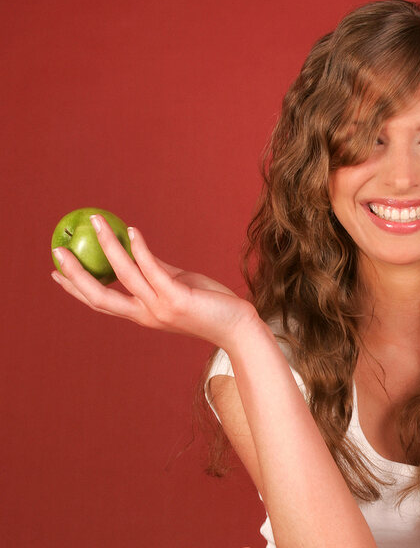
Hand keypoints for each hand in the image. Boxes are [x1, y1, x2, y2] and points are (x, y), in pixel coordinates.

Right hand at [51, 213, 254, 350]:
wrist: (237, 326)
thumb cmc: (210, 306)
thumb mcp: (177, 286)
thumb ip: (156, 271)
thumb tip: (137, 249)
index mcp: (141, 314)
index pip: (100, 302)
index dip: (76, 288)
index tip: (56, 272)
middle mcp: (145, 314)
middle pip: (100, 295)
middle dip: (76, 273)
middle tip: (58, 249)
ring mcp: (160, 308)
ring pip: (124, 275)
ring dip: (107, 246)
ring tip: (95, 222)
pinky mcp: (177, 298)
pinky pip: (153, 269)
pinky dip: (140, 249)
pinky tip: (132, 231)